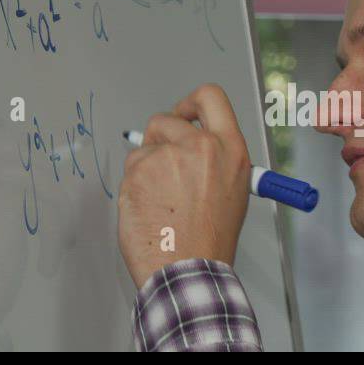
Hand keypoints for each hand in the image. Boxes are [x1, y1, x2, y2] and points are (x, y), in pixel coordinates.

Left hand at [118, 84, 250, 287]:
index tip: (183, 114)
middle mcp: (199, 146)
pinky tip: (149, 208)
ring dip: (146, 168)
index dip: (190, 103)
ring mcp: (166, 157)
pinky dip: (135, 186)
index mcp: (229, 148)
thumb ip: (214, 159)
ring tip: (162, 201)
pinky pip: (130, 169)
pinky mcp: (138, 172)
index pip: (210, 97)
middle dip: (159, 140)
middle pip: (166, 120)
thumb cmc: (210, 239)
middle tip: (164, 168)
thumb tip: (191, 143)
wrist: (188, 268)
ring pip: (144, 148)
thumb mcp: (233, 190)